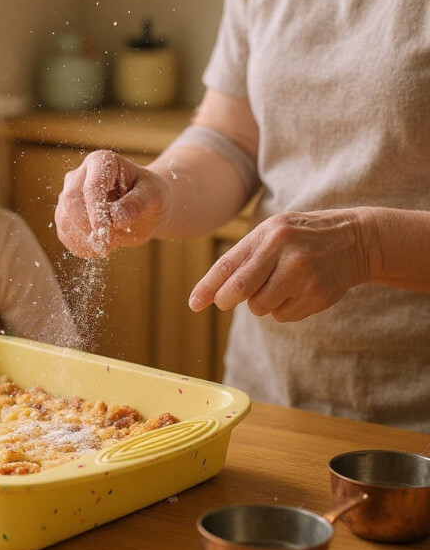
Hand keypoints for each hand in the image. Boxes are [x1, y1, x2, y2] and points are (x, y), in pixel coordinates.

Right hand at [54, 150, 169, 257]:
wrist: (147, 208)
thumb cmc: (151, 196)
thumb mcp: (154, 196)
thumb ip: (136, 204)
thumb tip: (114, 219)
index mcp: (101, 162)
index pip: (92, 187)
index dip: (96, 212)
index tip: (104, 233)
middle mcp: (80, 175)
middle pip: (70, 202)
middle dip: (86, 228)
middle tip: (106, 246)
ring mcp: (70, 195)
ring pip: (63, 220)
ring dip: (84, 240)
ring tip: (109, 246)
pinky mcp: (67, 215)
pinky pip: (65, 234)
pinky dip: (81, 247)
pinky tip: (100, 247)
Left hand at [188, 209, 370, 321]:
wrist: (355, 240)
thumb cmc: (300, 238)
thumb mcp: (273, 234)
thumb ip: (244, 258)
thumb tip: (214, 292)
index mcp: (269, 234)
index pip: (229, 265)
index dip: (207, 287)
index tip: (194, 304)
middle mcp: (286, 252)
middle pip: (241, 289)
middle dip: (227, 299)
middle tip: (224, 302)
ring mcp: (304, 274)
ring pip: (260, 306)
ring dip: (261, 303)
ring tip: (278, 284)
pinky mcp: (318, 294)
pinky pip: (283, 315)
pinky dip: (283, 308)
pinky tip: (297, 291)